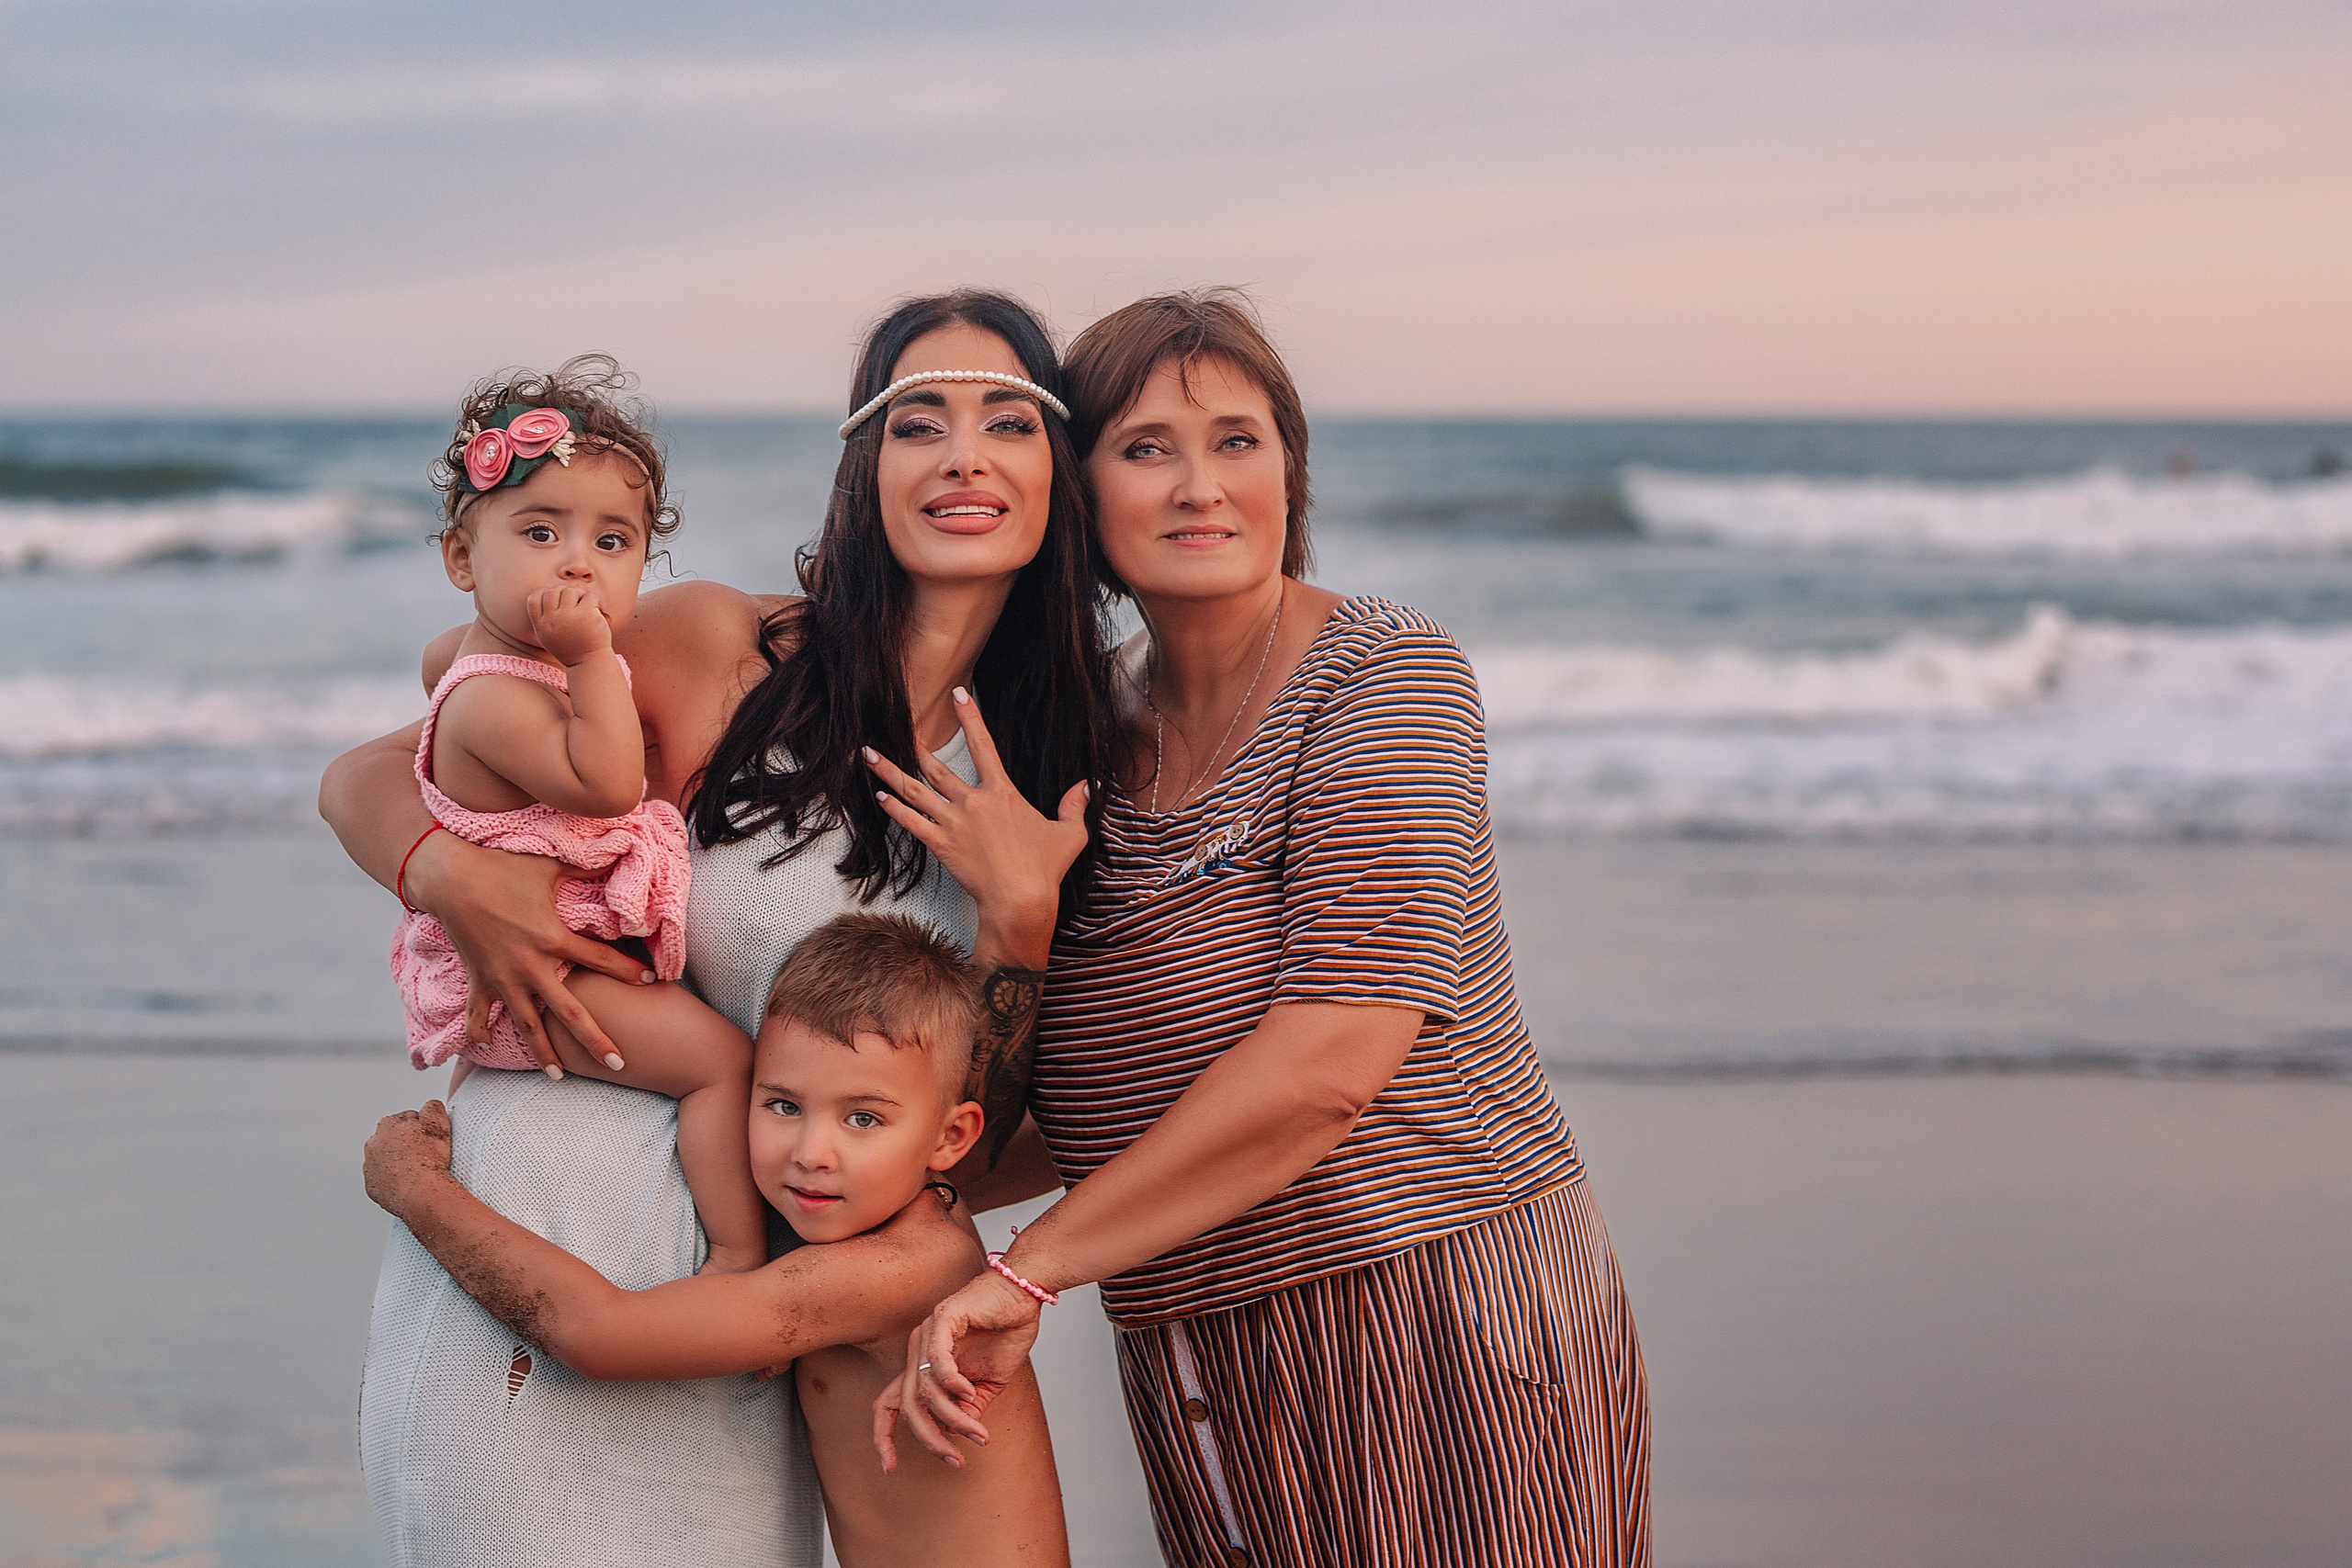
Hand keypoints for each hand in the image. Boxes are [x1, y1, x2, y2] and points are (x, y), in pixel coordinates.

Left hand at [364, 1100, 454, 1215]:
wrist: (421, 1193)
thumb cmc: (429, 1158)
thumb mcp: (438, 1121)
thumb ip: (432, 1107)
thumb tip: (430, 1106)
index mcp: (387, 1125)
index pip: (407, 1119)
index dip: (423, 1127)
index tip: (431, 1137)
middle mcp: (373, 1145)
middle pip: (394, 1140)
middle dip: (407, 1144)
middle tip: (427, 1153)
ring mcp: (371, 1168)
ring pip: (387, 1161)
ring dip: (400, 1163)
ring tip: (420, 1170)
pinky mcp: (374, 1189)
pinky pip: (385, 1182)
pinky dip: (396, 1182)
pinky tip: (411, 1184)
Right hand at [403, 830, 652, 1071]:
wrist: (449, 877)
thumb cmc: (502, 867)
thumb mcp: (549, 867)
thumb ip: (585, 869)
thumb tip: (617, 854)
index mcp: (553, 938)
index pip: (602, 959)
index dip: (629, 971)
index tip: (653, 982)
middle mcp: (530, 966)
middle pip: (570, 1012)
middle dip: (595, 1040)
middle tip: (618, 1064)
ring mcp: (502, 977)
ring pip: (528, 1025)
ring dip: (543, 1052)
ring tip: (559, 1075)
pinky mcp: (478, 979)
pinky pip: (478, 1014)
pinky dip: (480, 1032)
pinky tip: (487, 1048)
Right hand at [527, 585, 612, 666]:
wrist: (590, 664)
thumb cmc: (572, 649)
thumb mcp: (550, 637)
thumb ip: (545, 619)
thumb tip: (549, 592)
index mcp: (541, 626)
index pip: (534, 598)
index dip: (544, 593)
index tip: (557, 599)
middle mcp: (551, 621)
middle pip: (552, 591)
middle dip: (564, 592)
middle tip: (575, 601)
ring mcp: (568, 617)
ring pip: (570, 591)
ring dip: (580, 595)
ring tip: (586, 606)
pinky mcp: (585, 615)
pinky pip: (589, 596)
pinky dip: (594, 601)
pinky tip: (596, 612)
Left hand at [864, 688, 1087, 941]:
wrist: (1020, 901)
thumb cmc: (1046, 869)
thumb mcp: (1070, 834)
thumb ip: (1074, 806)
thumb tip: (1085, 785)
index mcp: (1001, 792)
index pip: (983, 745)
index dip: (970, 717)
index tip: (958, 694)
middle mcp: (973, 801)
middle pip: (936, 767)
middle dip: (915, 745)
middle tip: (899, 727)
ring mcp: (954, 822)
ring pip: (914, 790)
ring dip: (889, 772)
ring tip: (869, 755)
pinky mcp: (941, 844)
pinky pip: (912, 821)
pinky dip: (895, 808)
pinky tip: (880, 797)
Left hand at [872, 1269, 1040, 1471]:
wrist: (1025, 1293)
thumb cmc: (1006, 1331)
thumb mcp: (989, 1382)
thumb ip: (970, 1406)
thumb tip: (956, 1434)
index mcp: (922, 1365)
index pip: (889, 1403)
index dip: (883, 1437)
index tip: (888, 1468)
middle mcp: (917, 1349)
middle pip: (906, 1405)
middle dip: (928, 1439)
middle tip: (954, 1460)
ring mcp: (927, 1333)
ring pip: (925, 1389)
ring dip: (953, 1417)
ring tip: (979, 1432)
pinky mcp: (944, 1318)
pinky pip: (936, 1359)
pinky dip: (951, 1382)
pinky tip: (968, 1392)